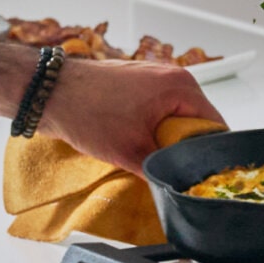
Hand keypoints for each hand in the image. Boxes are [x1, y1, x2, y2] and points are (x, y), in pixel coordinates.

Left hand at [39, 58, 224, 173]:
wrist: (48, 93)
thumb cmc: (85, 111)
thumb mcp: (132, 153)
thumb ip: (162, 170)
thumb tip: (176, 186)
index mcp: (180, 87)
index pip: (214, 126)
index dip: (209, 154)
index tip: (200, 174)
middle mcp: (172, 76)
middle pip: (197, 121)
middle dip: (186, 146)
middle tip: (173, 168)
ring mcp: (154, 77)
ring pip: (176, 117)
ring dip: (167, 138)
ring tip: (152, 155)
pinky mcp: (138, 83)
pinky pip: (159, 110)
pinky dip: (153, 127)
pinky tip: (138, 142)